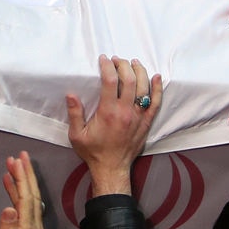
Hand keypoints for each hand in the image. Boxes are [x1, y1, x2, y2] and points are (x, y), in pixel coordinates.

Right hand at [0, 153, 45, 228]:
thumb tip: (9, 208)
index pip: (26, 199)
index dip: (22, 179)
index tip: (17, 161)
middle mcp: (34, 228)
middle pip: (31, 195)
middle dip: (26, 174)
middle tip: (19, 155)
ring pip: (28, 199)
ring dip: (21, 181)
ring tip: (12, 164)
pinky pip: (23, 207)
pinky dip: (16, 193)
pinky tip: (8, 183)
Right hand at [66, 56, 161, 191]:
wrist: (111, 169)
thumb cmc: (93, 152)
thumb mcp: (77, 135)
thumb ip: (75, 114)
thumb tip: (70, 94)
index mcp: (108, 112)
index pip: (110, 81)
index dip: (107, 66)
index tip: (103, 59)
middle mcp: (125, 112)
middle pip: (130, 80)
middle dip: (123, 65)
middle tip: (117, 60)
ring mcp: (138, 117)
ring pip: (144, 88)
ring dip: (140, 72)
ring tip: (134, 63)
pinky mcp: (146, 122)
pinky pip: (156, 102)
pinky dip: (158, 88)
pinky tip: (157, 77)